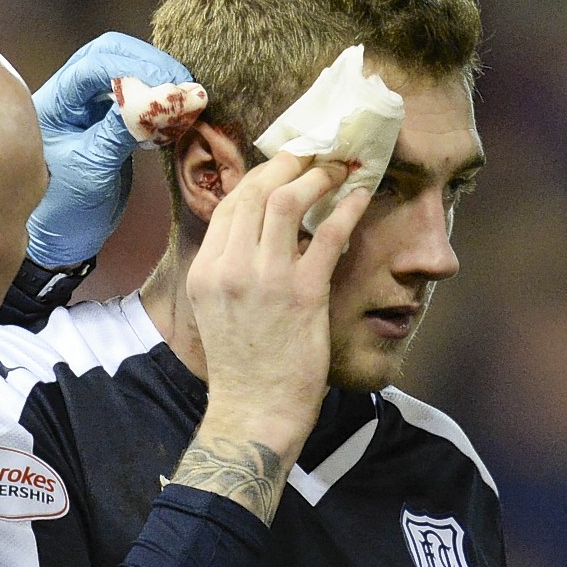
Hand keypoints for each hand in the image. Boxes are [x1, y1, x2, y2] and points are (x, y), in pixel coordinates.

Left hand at [28, 33, 193, 267]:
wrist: (60, 242)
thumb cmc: (62, 210)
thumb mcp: (93, 169)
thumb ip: (121, 131)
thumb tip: (162, 99)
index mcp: (53, 102)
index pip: (94, 63)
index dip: (134, 68)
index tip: (169, 85)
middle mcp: (69, 97)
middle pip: (110, 55)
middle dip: (149, 63)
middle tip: (182, 84)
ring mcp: (89, 109)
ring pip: (125, 72)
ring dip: (157, 80)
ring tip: (184, 99)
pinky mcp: (109, 124)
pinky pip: (136, 99)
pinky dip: (158, 102)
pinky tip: (174, 116)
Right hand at [173, 154, 369, 521]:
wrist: (254, 411)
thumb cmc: (243, 366)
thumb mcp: (217, 309)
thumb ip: (230, 268)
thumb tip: (259, 232)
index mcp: (206, 270)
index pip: (232, 203)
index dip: (261, 174)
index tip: (285, 163)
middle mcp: (230, 267)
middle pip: (258, 191)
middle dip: (291, 163)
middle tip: (315, 154)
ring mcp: (266, 279)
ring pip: (289, 201)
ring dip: (318, 177)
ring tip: (338, 170)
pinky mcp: (303, 294)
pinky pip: (328, 235)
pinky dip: (347, 208)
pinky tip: (360, 197)